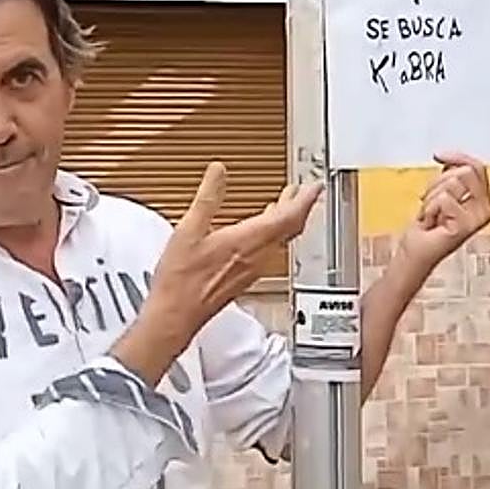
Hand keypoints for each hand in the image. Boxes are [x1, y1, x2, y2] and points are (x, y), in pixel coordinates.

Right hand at [113, 163, 322, 382]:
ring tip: (285, 205)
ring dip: (286, 221)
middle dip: (299, 207)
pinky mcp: (244, 278)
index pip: (288, 217)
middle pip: (289, 229)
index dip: (305, 199)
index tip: (314, 186)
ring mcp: (252, 270)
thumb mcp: (189, 230)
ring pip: (280, 241)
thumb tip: (218, 172)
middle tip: (304, 192)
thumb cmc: (181, 281)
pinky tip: (262, 232)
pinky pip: (269, 252)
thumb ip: (207, 198)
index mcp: (248, 241)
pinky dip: (272, 235)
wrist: (175, 316)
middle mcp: (256, 257)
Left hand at [395, 151, 489, 281]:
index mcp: (482, 200)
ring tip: (432, 215)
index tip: (439, 156)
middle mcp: (485, 209)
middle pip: (465, 172)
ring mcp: (477, 218)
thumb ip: (450, 175)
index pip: (477, 167)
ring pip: (452, 184)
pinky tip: (431, 222)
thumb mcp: (440, 193)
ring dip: (432, 199)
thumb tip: (448, 157)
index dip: (457, 157)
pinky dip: (429, 209)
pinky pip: (443, 199)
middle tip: (432, 203)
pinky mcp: (465, 226)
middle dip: (440, 183)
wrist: (417, 251)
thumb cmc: (427, 228)